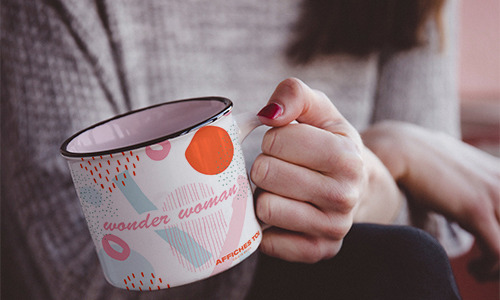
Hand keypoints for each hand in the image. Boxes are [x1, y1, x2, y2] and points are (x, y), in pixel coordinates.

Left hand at [251, 78, 401, 262]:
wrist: (357, 185)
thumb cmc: (329, 143)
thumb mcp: (319, 110)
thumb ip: (294, 94)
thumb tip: (268, 113)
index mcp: (347, 157)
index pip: (276, 140)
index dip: (274, 137)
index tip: (288, 142)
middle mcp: (345, 196)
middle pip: (265, 172)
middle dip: (266, 164)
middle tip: (283, 167)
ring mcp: (333, 228)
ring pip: (263, 208)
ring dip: (265, 194)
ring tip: (284, 189)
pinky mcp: (317, 251)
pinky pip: (268, 242)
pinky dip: (268, 226)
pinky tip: (285, 212)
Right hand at [363, 121, 499, 279]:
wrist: (400, 149)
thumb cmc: (420, 163)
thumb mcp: (456, 172)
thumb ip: (469, 186)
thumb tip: (459, 203)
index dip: (499, 236)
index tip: (489, 253)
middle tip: (488, 267)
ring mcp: (495, 194)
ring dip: (498, 268)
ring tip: (479, 271)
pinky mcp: (477, 210)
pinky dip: (489, 270)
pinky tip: (473, 270)